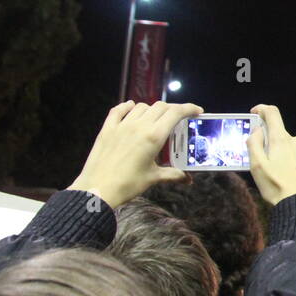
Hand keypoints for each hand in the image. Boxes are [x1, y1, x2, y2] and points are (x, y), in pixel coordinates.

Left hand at [71, 100, 201, 207]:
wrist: (98, 189)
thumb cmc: (128, 184)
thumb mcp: (153, 178)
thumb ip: (173, 175)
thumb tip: (187, 179)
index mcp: (154, 137)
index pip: (175, 113)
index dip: (189, 109)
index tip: (197, 111)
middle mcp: (139, 126)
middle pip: (160, 107)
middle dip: (173, 110)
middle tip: (178, 118)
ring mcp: (121, 126)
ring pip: (141, 107)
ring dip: (152, 109)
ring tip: (156, 119)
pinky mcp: (107, 129)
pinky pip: (118, 110)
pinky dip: (127, 107)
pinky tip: (131, 108)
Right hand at [247, 104, 295, 206]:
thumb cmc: (277, 187)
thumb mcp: (257, 166)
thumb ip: (254, 144)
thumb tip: (257, 130)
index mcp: (281, 139)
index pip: (272, 113)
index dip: (262, 110)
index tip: (255, 113)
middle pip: (281, 136)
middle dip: (273, 146)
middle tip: (268, 166)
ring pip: (294, 148)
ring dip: (287, 156)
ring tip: (283, 177)